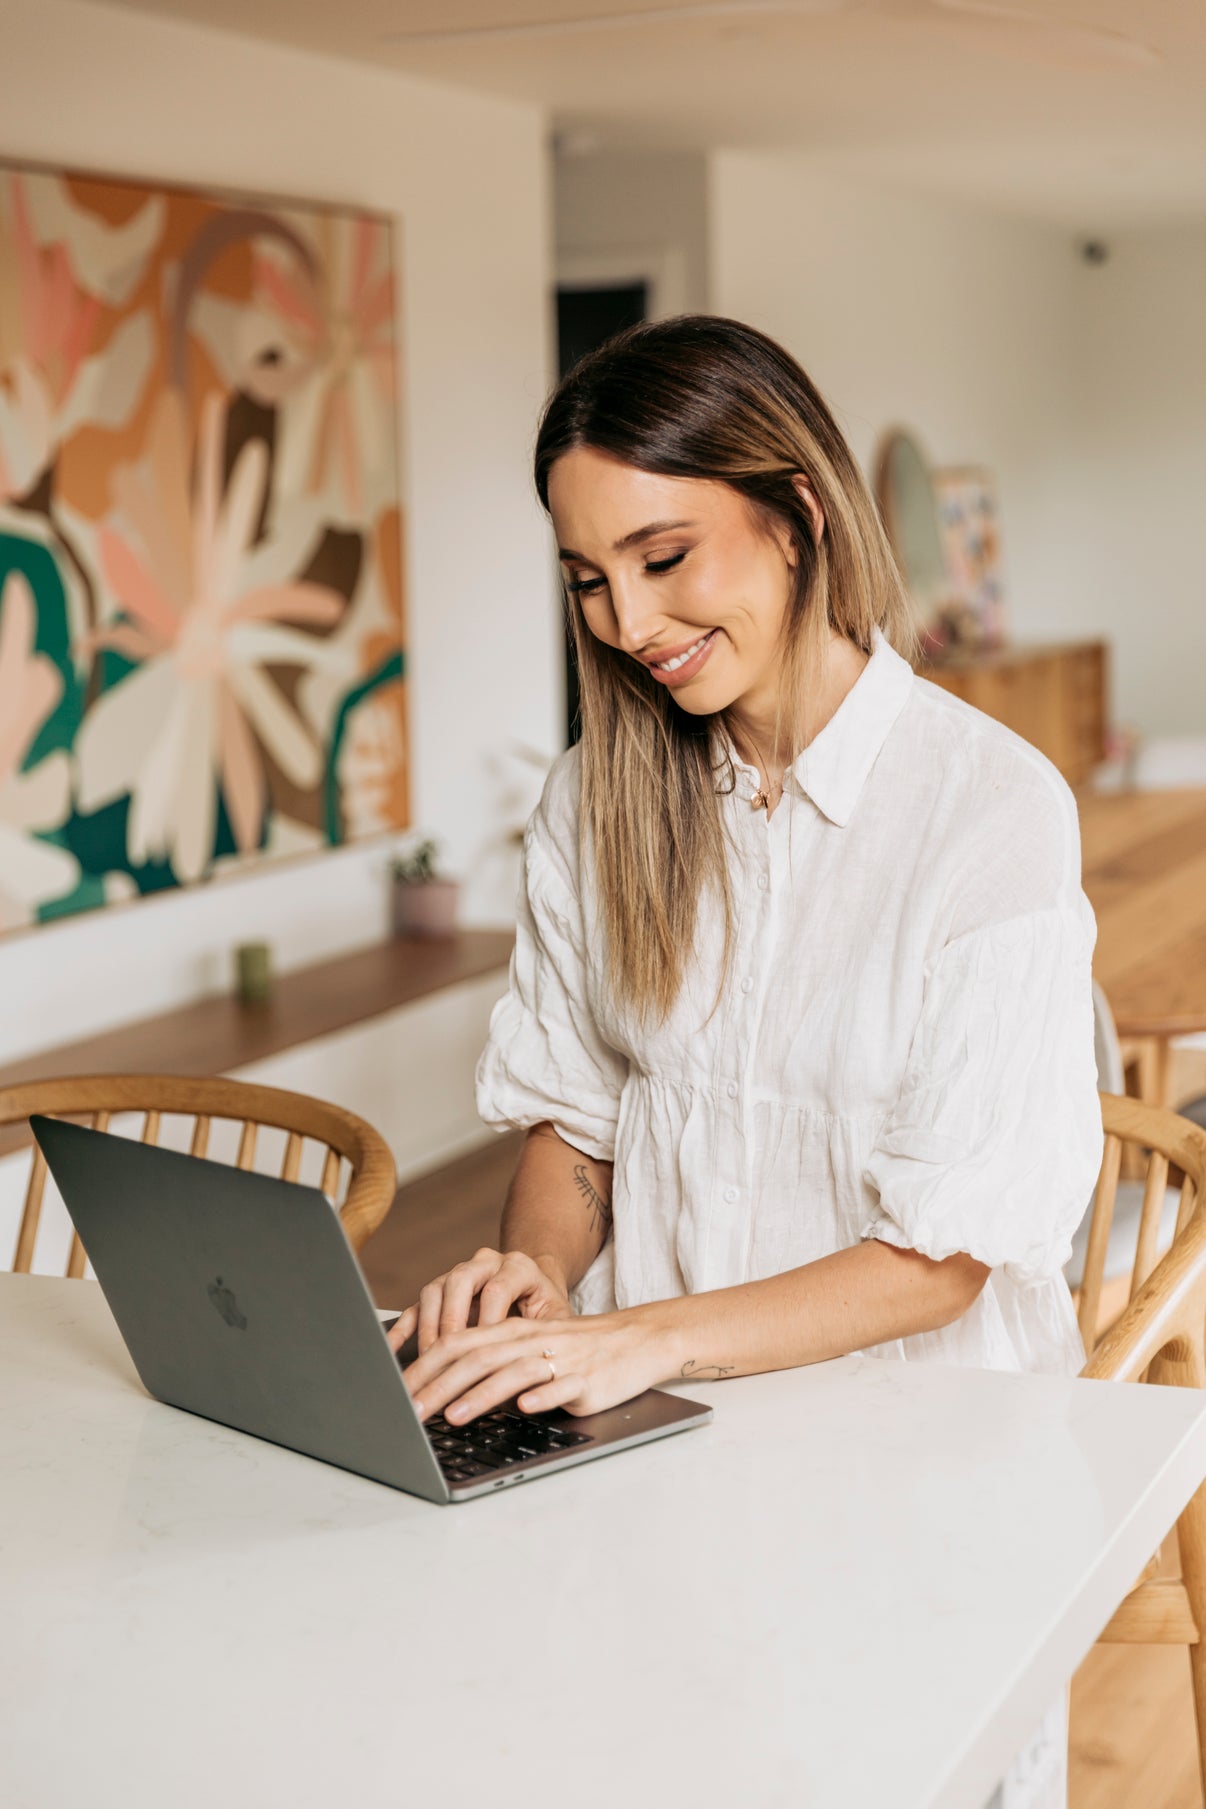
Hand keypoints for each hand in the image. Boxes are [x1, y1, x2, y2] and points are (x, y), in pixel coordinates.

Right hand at [385, 1247, 571, 1356]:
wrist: (538, 1287)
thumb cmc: (547, 1311)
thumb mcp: (556, 1322)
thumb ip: (544, 1342)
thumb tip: (527, 1380)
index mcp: (518, 1268)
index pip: (498, 1290)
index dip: (489, 1322)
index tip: (484, 1354)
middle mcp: (486, 1264)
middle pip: (461, 1280)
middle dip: (452, 1319)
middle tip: (449, 1351)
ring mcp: (460, 1274)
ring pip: (436, 1289)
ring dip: (430, 1325)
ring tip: (429, 1359)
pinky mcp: (441, 1291)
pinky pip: (416, 1305)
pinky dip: (403, 1327)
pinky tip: (393, 1349)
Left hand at [400, 1306, 667, 1425]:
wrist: (636, 1341)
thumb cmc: (576, 1350)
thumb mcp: (530, 1349)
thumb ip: (491, 1363)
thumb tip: (444, 1390)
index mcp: (511, 1332)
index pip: (457, 1344)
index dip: (424, 1367)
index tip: (396, 1394)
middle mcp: (530, 1341)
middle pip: (475, 1359)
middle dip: (438, 1386)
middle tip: (409, 1412)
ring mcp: (558, 1360)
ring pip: (512, 1372)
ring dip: (479, 1395)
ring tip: (452, 1416)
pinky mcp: (586, 1379)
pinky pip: (560, 1386)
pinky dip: (540, 1397)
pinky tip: (523, 1409)